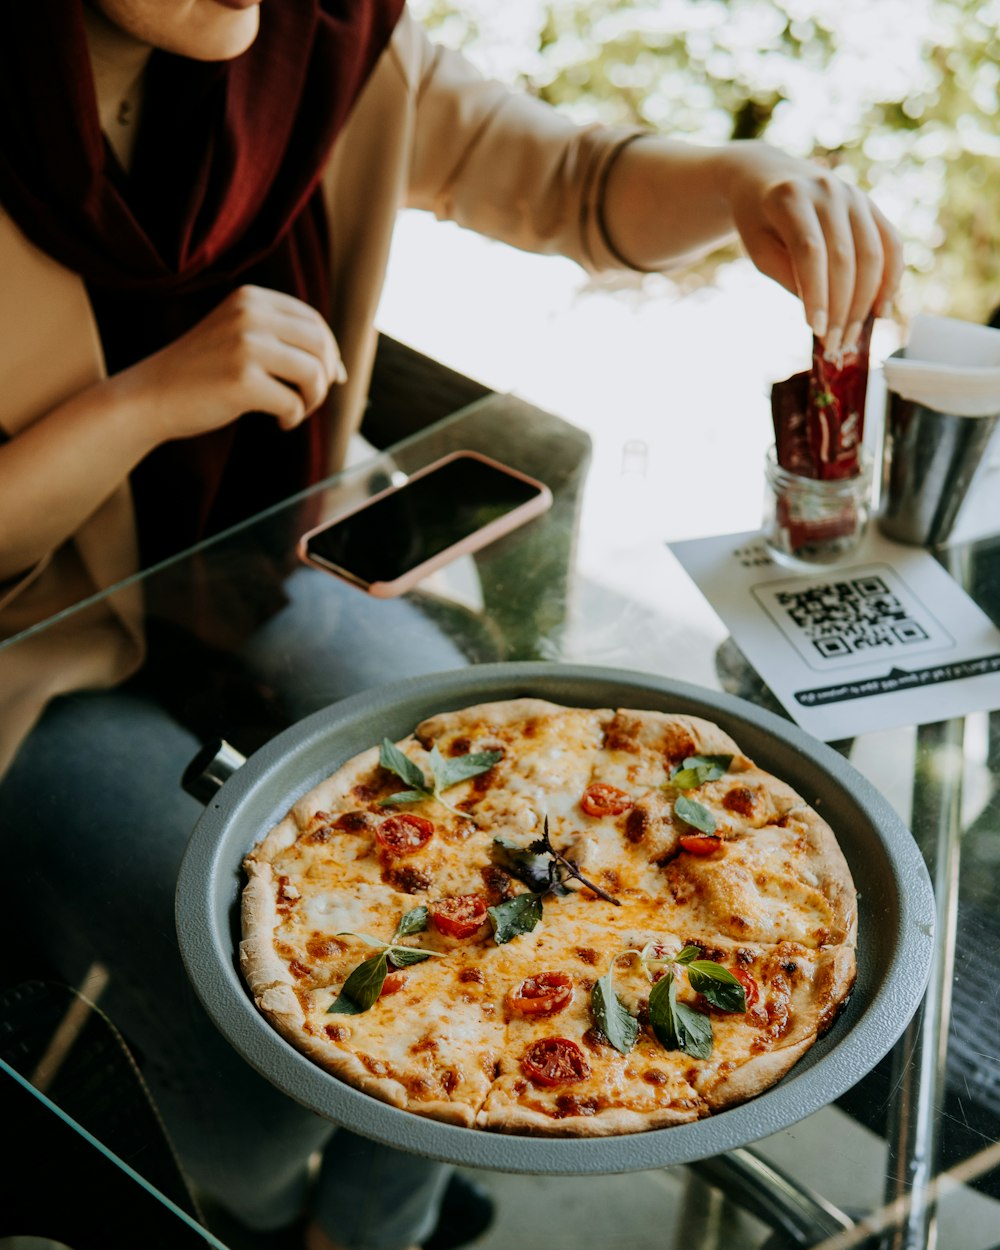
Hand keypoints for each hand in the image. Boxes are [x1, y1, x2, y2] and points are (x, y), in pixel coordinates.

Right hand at [114, 284, 345, 445]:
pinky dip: (294, 418)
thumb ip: (279, 338)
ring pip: (314, 374)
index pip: (313, 321)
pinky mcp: (243, 381)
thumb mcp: (237, 335)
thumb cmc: (201, 373)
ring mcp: (246, 346)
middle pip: (321, 345)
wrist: (149, 396)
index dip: (328, 353)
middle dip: (325, 377)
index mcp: (250, 299)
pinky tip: (279, 422)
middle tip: (309, 398)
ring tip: (295, 410)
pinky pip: (294, 403)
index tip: (327, 378)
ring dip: (313, 399)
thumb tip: (337, 368)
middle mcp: (249, 315)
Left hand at [724, 142, 902, 352]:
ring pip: (872, 254)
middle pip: (845, 257)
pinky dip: (890, 279)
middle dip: (841, 307)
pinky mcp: (870, 206)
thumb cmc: (758, 220)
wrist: (769, 176)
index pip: (810, 251)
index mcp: (792, 197)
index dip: (817, 293)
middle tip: (833, 345)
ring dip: (865, 302)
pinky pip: (890, 244)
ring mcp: (855, 196)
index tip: (815, 330)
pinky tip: (880, 311)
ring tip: (851, 336)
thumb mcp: (757, 247)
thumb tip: (821, 311)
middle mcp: (829, 191)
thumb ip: (786, 273)